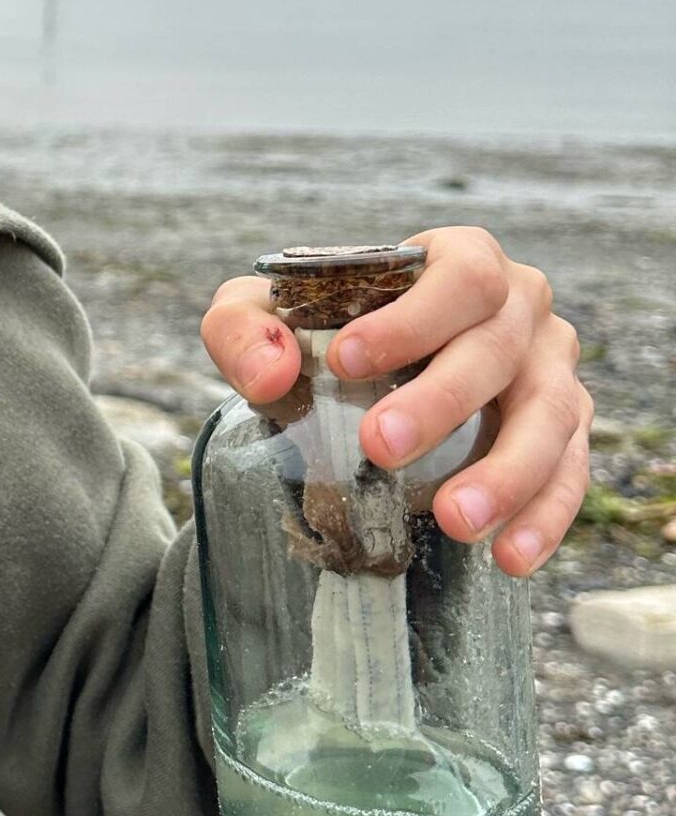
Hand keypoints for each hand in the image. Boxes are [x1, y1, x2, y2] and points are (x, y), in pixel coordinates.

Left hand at [200, 226, 590, 576]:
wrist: (363, 368)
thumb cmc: (326, 328)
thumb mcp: (265, 312)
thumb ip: (245, 329)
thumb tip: (271, 374)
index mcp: (462, 259)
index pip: (460, 276)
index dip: (410, 320)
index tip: (345, 362)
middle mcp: (521, 306)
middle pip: (498, 347)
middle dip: (441, 401)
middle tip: (379, 448)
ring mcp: (550, 368)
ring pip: (549, 414)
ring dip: (507, 472)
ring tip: (454, 520)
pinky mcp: (564, 430)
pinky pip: (569, 473)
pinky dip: (545, 517)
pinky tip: (509, 555)